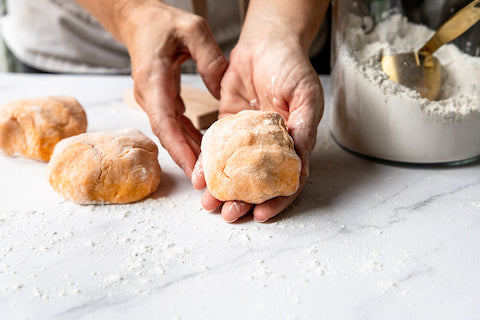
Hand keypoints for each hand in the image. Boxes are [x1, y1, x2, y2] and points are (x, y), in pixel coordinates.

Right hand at [118, 0, 226, 177]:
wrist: (138, 21)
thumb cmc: (162, 22)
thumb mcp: (193, 29)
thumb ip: (210, 57)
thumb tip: (222, 91)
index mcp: (154, 80)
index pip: (165, 123)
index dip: (179, 149)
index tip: (193, 170)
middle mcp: (150, 96)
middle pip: (168, 135)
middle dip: (186, 159)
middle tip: (207, 182)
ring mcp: (153, 100)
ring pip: (172, 133)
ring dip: (189, 152)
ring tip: (210, 172)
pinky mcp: (160, 101)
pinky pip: (175, 124)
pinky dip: (188, 138)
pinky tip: (205, 149)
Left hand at [192, 26, 323, 221]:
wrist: (265, 42)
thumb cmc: (291, 67)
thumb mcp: (306, 96)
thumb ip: (304, 130)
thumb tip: (301, 168)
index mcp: (293, 144)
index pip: (286, 181)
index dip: (276, 200)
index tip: (261, 215)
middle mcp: (269, 147)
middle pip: (257, 183)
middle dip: (244, 201)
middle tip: (228, 213)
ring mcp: (247, 139)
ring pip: (234, 172)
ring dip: (222, 189)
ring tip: (208, 202)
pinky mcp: (227, 128)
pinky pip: (216, 150)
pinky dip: (208, 164)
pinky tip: (199, 175)